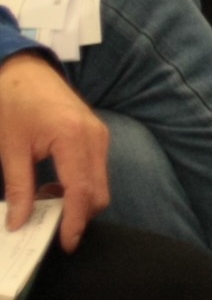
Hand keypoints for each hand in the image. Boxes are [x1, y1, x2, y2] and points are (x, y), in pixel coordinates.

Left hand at [0, 52, 106, 251]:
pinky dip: (80, 186)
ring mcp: (100, 135)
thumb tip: (20, 223)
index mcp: (72, 137)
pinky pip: (96, 170)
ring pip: (100, 183)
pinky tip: (54, 186)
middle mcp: (95, 136)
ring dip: (78, 201)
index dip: (75, 221)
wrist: (24, 71)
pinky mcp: (97, 135)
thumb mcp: (9, 149)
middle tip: (46, 225)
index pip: (81, 190)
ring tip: (43, 201)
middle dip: (78, 215)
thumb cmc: (14, 104)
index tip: (65, 243)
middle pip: (98, 191)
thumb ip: (18, 188)